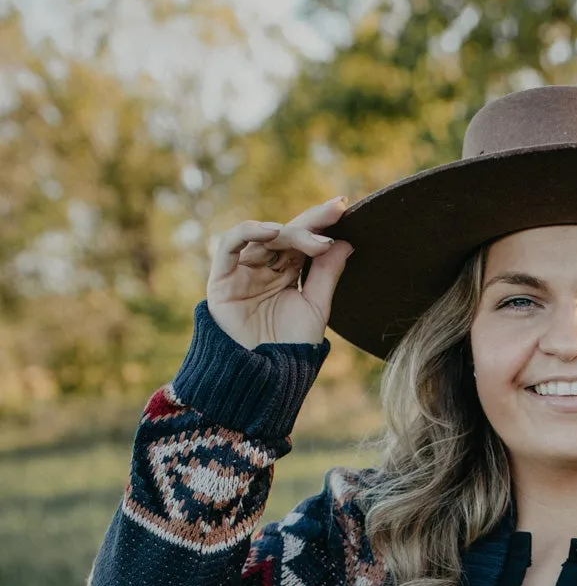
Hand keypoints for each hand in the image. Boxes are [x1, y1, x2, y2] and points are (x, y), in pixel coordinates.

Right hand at [206, 196, 353, 349]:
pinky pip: (231, 244)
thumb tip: (344, 243)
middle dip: (311, 222)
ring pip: (263, 236)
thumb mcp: (315, 309)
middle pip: (286, 234)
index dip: (321, 224)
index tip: (343, 207)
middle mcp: (264, 268)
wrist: (263, 378)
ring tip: (315, 240)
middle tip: (335, 211)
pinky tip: (274, 231)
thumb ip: (326, 275)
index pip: (304, 241)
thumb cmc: (289, 350)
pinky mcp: (222, 277)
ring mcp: (242, 271)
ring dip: (290, 233)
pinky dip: (250, 232)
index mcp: (287, 274)